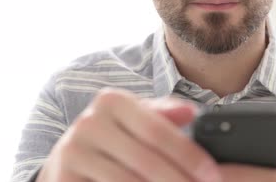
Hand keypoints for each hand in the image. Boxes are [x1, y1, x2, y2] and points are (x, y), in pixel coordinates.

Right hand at [36, 88, 221, 181]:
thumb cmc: (114, 138)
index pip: (158, 131)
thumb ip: (164, 115)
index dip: (189, 156)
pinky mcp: (64, 179)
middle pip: (147, 161)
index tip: (212, 175)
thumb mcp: (137, 119)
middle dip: (180, 181)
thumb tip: (192, 113)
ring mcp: (72, 153)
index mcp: (112, 101)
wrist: (68, 160)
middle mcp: (88, 123)